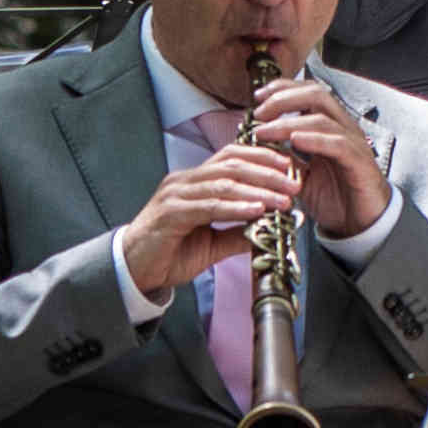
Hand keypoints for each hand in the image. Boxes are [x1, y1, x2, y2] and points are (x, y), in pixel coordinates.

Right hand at [116, 139, 304, 305]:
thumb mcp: (211, 243)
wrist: (132, 270)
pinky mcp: (171, 213)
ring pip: (223, 183)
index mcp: (194, 181)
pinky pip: (209, 206)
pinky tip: (257, 210)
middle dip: (267, 173)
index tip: (291, 169)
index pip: (232, 157)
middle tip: (294, 183)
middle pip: (232, 164)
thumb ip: (237, 233)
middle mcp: (184, 181)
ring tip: (283, 199)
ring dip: (257, 190)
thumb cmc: (169, 253)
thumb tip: (268, 229)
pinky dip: (236, 207)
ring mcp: (176, 195)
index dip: (263, 158)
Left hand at [238, 76, 390, 243]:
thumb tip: (259, 144)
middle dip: (283, 99)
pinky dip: (315, 140)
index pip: (308, 92)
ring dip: (289, 122)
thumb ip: (284, 158)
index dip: (283, 89)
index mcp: (330, 127)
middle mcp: (343, 129)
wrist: (361, 225)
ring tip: (265, 131)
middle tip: (259, 113)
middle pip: (316, 95)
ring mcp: (353, 143)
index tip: (257, 97)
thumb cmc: (335, 198)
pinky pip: (338, 144)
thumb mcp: (301, 176)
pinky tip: (295, 141)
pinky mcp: (360, 162)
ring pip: (322, 119)